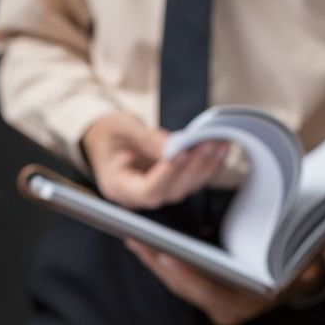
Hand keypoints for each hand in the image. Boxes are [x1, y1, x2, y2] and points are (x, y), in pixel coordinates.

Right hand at [82, 112, 227, 209]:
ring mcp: (156, 192)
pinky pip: (191, 179)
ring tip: (218, 143)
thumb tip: (172, 146)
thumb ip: (146, 139)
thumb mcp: (120, 128)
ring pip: (186, 187)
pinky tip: (219, 149)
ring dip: (205, 166)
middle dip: (193, 167)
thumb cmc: (108, 134)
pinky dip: (207, 164)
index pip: (147, 191)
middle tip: (208, 144)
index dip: (168, 175)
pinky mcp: (170, 184)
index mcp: (119, 186)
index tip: (181, 154)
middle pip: (172, 191)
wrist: (106, 137)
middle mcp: (139, 196)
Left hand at [126, 240, 324, 324]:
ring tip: (135, 236)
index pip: (211, 293)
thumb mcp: (306, 265)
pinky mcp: (203, 291)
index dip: (188, 276)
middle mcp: (227, 309)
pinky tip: (145, 241)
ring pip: (177, 283)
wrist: (297, 278)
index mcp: (249, 305)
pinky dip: (162, 259)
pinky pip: (178, 278)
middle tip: (138, 239)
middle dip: (159, 263)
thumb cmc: (298, 267)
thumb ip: (306, 267)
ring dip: (154, 260)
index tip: (167, 256)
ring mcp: (213, 302)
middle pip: (185, 287)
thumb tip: (308, 266)